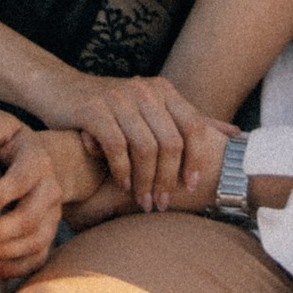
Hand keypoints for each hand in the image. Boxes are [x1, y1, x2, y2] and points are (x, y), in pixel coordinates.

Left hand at [0, 114, 70, 281]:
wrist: (42, 164)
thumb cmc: (12, 145)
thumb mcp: (5, 126)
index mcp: (38, 161)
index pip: (21, 181)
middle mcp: (51, 190)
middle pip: (29, 219)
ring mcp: (53, 216)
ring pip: (34, 242)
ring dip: (1, 253)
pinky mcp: (49, 235)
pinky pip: (36, 259)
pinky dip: (13, 268)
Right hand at [49, 70, 209, 209]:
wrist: (57, 89)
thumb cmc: (110, 107)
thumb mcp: (152, 107)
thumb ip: (190, 119)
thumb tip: (235, 134)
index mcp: (162, 90)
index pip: (192, 125)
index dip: (196, 158)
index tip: (192, 185)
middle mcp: (143, 90)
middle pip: (170, 142)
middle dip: (168, 179)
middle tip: (162, 204)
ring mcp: (118, 98)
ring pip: (145, 148)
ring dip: (145, 181)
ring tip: (143, 202)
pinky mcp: (93, 109)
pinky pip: (116, 146)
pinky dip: (123, 170)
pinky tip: (123, 186)